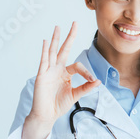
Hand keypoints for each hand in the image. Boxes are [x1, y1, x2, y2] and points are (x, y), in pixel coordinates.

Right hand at [21, 22, 100, 138]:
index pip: (77, 66)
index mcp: (65, 73)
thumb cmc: (58, 105)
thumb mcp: (75, 95)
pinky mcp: (41, 75)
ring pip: (53, 52)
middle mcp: (57, 69)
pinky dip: (45, 51)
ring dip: (56, 39)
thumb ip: (86, 88)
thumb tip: (98, 81)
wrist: (47, 115)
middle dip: (69, 37)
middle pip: (64, 49)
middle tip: (75, 23)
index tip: (92, 80)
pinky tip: (47, 42)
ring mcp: (48, 71)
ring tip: (58, 27)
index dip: (86, 72)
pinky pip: (44, 61)